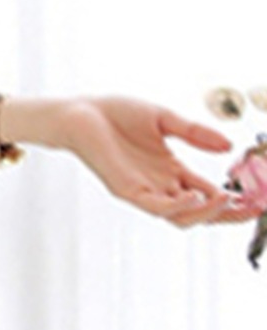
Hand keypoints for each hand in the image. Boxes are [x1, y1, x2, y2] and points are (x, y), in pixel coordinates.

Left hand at [57, 96, 258, 226]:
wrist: (81, 112)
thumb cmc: (115, 115)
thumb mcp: (164, 119)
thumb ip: (194, 133)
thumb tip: (228, 145)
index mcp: (170, 171)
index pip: (207, 193)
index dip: (232, 199)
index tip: (258, 200)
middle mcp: (159, 185)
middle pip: (199, 212)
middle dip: (227, 214)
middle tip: (252, 209)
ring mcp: (143, 190)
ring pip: (180, 216)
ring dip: (205, 211)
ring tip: (226, 199)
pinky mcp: (125, 190)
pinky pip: (155, 206)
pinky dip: (177, 206)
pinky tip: (194, 196)